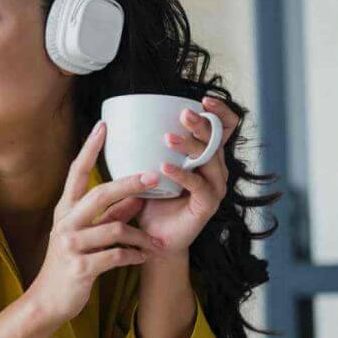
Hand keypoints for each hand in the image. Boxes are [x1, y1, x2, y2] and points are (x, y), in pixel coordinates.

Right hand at [26, 120, 164, 328]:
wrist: (48, 301)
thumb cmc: (69, 265)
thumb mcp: (85, 236)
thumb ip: (108, 216)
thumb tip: (135, 197)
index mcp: (65, 210)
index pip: (76, 172)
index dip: (90, 148)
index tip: (103, 125)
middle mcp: (65, 223)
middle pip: (100, 194)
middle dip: (129, 184)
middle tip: (153, 176)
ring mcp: (71, 244)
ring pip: (115, 229)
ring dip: (141, 236)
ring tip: (156, 243)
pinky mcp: (80, 267)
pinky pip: (115, 256)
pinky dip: (134, 256)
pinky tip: (144, 258)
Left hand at [126, 96, 240, 257]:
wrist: (151, 239)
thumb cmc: (150, 199)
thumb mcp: (146, 167)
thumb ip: (144, 145)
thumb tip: (115, 119)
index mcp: (204, 155)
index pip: (221, 127)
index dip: (219, 111)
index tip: (203, 99)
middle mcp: (215, 169)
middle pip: (217, 139)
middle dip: (202, 124)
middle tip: (184, 115)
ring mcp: (214, 187)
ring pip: (209, 159)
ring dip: (190, 146)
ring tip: (169, 138)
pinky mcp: (207, 205)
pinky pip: (198, 186)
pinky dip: (182, 174)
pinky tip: (165, 167)